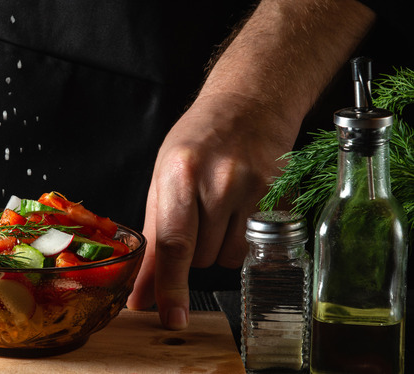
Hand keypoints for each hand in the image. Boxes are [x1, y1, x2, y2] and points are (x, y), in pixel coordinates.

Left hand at [125, 0, 374, 329]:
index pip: (173, 242)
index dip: (169, 285)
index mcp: (179, 173)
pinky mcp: (278, 197)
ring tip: (217, 208)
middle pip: (199, 257)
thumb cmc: (198, 140)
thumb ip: (153, 236)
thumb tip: (142, 291)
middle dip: (190, 252)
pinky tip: (238, 208)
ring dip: (216, 248)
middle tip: (194, 216)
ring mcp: (252, 189)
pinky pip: (252, 246)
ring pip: (226, 258)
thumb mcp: (163, 177)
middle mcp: (217, 181)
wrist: (249, 104)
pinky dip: (240, 239)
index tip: (169, 316)